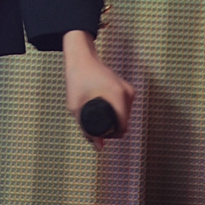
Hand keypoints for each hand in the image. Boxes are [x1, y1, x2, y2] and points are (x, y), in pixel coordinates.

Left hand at [62, 30, 133, 150]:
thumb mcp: (76, 106)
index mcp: (118, 96)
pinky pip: (124, 107)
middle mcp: (127, 93)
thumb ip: (87, 129)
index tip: (99, 131)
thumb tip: (99, 147)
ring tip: (95, 112)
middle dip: (111, 127)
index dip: (111, 135)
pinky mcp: (127, 88)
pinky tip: (102, 106)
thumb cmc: (76, 79)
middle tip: (93, 122)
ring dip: (113, 118)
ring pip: (125, 115)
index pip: (122, 128)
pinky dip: (115, 110)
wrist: (81, 57)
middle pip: (125, 122)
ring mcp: (128, 89)